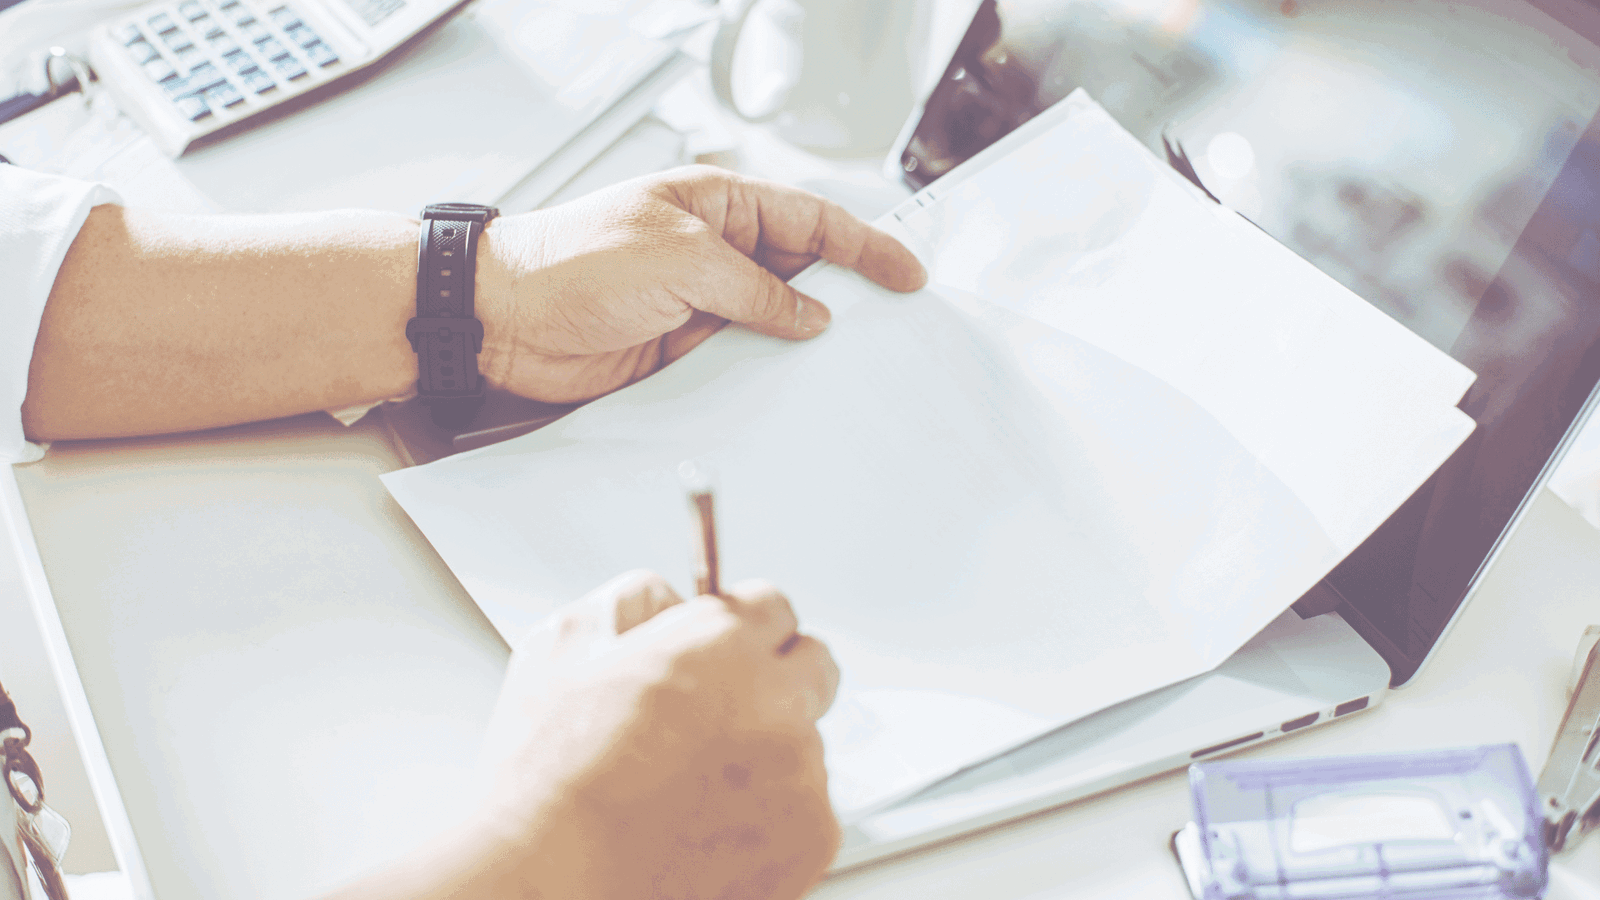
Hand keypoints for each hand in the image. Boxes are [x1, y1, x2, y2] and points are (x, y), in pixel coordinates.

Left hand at [474, 165, 926, 402]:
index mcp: (715, 205)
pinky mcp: (681, 351)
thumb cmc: (571, 260)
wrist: (503, 319)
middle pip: (798, 274)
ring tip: (851, 366)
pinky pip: (739, 365)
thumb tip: (809, 316)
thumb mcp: (680, 259)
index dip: (863, 246)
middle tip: (891, 324)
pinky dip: (766, 379)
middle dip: (845, 298)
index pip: (809, 221)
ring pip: (773, 326)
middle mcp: (712, 251)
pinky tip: (792, 393)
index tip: (905, 272)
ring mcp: (698, 303)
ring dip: (804, 347)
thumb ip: (755, 289)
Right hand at [474, 572, 841, 899]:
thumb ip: (635, 598)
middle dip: (776, 680)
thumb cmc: (548, 778)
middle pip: (813, 667)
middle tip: (720, 714)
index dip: (741, 628)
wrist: (552, 883)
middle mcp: (777, 703)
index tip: (726, 649)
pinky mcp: (811, 841)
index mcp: (724, 645)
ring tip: (688, 790)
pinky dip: (770, 821)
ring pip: (805, 746)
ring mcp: (801, 775)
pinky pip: (806, 812)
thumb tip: (671, 598)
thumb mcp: (563, 644)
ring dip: (766, 757)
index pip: (774, 606)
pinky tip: (707, 830)